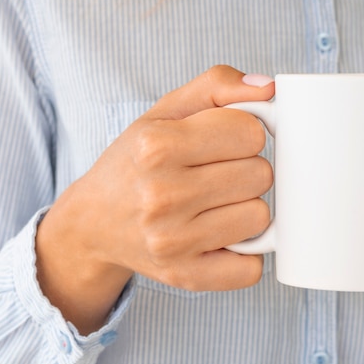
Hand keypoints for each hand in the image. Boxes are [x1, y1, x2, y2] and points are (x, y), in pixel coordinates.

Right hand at [36, 65, 274, 332]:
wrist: (94, 222)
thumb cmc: (138, 161)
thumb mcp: (166, 111)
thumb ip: (218, 87)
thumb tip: (269, 87)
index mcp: (156, 146)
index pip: (251, 132)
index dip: (245, 134)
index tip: (225, 143)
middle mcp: (161, 195)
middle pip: (261, 175)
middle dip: (247, 170)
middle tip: (217, 175)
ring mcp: (173, 241)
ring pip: (261, 218)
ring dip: (246, 209)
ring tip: (215, 205)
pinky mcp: (185, 277)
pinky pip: (252, 268)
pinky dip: (245, 253)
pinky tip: (221, 238)